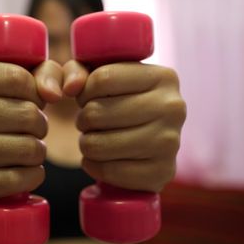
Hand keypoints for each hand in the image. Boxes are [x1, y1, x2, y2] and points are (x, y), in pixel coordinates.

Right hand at [0, 60, 62, 199]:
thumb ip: (47, 73)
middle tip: (33, 130)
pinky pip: (13, 180)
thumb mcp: (23, 78)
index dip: (36, 93)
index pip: (17, 79)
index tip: (31, 102)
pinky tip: (29, 170)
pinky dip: (33, 176)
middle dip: (40, 124)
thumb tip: (53, 94)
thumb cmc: (2, 107)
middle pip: (25, 114)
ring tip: (29, 148)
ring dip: (38, 151)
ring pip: (24, 148)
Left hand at [62, 61, 185, 192]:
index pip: (103, 78)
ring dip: (87, 143)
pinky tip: (101, 159)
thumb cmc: (118, 103)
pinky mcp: (162, 173)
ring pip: (98, 144)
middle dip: (84, 119)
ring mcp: (171, 143)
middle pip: (97, 112)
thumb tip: (70, 88)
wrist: (145, 145)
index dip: (84, 91)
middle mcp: (173, 108)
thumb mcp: (98, 76)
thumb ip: (76, 71)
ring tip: (95, 139)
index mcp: (164, 77)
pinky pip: (108, 171)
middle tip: (91, 122)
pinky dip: (94, 166)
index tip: (89, 98)